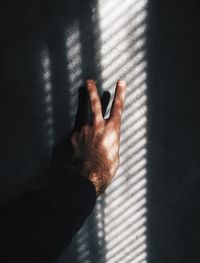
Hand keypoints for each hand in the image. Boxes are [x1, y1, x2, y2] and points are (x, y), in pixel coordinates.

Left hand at [71, 80, 125, 195]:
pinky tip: (82, 149)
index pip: (117, 108)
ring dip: (85, 116)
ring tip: (84, 111)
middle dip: (92, 91)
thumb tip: (106, 139)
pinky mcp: (75, 137)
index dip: (120, 94)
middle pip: (95, 105)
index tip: (120, 83)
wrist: (88, 175)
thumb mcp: (115, 153)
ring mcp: (85, 130)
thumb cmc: (107, 167)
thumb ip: (110, 141)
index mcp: (112, 130)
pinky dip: (81, 139)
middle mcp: (98, 126)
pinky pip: (79, 135)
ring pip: (85, 119)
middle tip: (89, 81)